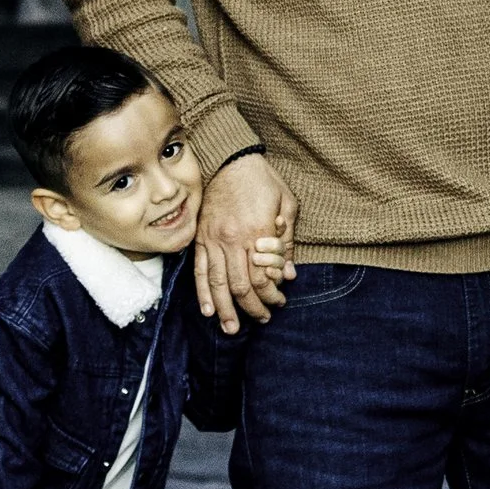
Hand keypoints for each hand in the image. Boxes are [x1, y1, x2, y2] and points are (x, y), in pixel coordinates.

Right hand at [195, 150, 296, 333]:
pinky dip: (203, 292)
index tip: (280, 302)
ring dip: (226, 309)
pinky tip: (208, 310)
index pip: (262, 277)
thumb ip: (288, 241)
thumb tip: (289, 273)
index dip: (271, 295)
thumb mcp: (287, 203)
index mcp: (257, 232)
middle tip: (262, 319)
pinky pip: (200, 270)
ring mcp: (213, 240)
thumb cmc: (263, 181)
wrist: (230, 159)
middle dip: (252, 308)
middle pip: (240, 286)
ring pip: (218, 283)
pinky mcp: (200, 238)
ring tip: (232, 328)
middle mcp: (233, 240)